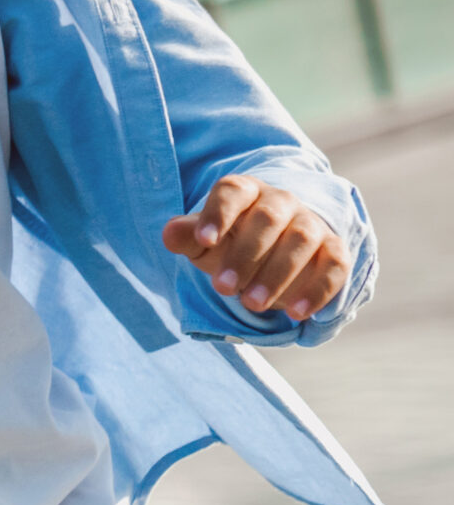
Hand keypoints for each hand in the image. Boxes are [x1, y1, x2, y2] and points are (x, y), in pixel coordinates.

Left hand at [162, 175, 348, 321]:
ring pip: (302, 239)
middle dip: (245, 254)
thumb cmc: (228, 245)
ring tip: (252, 304)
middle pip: (268, 217)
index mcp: (246, 192)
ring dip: (278, 273)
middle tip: (222, 288)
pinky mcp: (333, 250)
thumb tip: (170, 233)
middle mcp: (281, 202)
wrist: (269, 258)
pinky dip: (318, 289)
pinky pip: (335, 264)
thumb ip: (187, 236)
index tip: (203, 241)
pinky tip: (296, 313)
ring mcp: (311, 224)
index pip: (233, 191)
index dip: (219, 213)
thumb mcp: (204, 243)